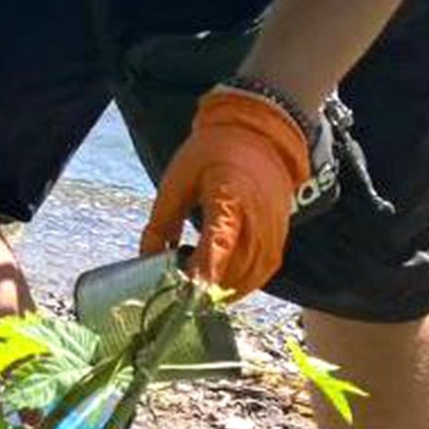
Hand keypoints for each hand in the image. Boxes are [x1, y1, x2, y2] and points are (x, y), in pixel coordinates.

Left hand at [140, 89, 311, 295]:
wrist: (259, 135)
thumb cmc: (212, 153)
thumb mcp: (177, 180)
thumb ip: (162, 221)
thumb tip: (148, 256)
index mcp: (229, 199)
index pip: (218, 245)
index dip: (202, 273)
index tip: (183, 293)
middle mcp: (258, 220)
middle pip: (235, 269)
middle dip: (207, 287)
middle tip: (178, 288)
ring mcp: (274, 232)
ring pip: (250, 278)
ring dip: (224, 289)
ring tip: (196, 286)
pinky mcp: (280, 238)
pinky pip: (262, 272)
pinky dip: (241, 283)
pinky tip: (220, 282)